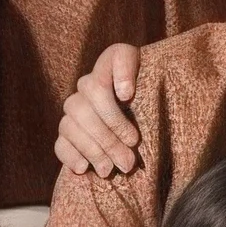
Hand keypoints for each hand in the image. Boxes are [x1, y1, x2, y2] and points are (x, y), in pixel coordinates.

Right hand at [54, 42, 147, 176]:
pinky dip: (70, 156)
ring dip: (93, 150)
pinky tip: (84, 168)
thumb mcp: (164, 99)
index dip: (121, 73)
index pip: (118, 57)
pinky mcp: (67, 134)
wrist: (144, 140)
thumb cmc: (158, 114)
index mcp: (117, 68)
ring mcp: (75, 109)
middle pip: (89, 101)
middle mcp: (90, 85)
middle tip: (129, 159)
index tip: (129, 96)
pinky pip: (61, 144)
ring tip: (110, 170)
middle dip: (110, 133)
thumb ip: (153, 88)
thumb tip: (124, 93)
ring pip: (73, 124)